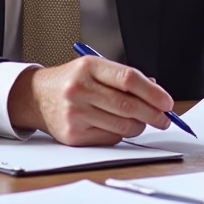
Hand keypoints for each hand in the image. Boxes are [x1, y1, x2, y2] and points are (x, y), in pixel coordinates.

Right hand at [7, 57, 173, 145]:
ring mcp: (75, 112)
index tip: (167, 102)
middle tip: (164, 119)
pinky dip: (120, 133)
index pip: (128, 78)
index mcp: (88, 66)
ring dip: (139, 126)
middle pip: (128, 105)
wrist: (37, 97)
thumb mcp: (94, 69)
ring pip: (122, 125)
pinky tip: (116, 125)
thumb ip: (123, 78)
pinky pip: (110, 137)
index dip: (152, 92)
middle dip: (153, 114)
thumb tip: (157, 92)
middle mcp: (79, 88)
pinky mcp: (73, 134)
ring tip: (140, 122)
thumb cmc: (71, 81)